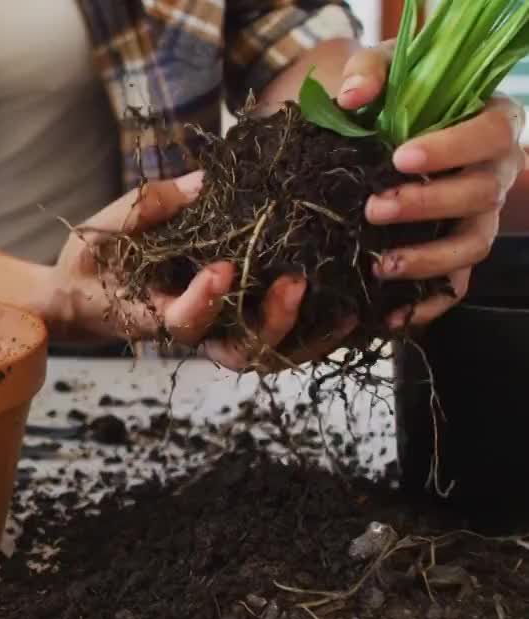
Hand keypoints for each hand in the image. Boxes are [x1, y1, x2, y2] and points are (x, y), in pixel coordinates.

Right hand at [42, 173, 349, 371]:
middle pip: (238, 351)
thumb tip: (204, 179)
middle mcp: (192, 332)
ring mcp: (216, 332)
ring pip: (267, 353)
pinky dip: (315, 332)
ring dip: (307, 334)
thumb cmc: (89, 264)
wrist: (82, 298)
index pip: (183, 321)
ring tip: (347, 309)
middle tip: (295, 283)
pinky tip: (351, 309)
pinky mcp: (235, 323)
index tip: (222, 268)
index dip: (205, 301)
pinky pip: (280, 340)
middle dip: (271, 322)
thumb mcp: (102, 230)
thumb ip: (147, 207)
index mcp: (154, 313)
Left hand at [338, 43, 527, 328]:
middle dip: (428, 205)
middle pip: (480, 195)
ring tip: (377, 264)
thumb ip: (369, 73)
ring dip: (427, 258)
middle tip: (374, 207)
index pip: (490, 134)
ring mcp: (479, 219)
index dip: (451, 148)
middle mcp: (497, 173)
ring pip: (471, 247)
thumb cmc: (394, 95)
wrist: (385, 131)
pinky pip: (453, 287)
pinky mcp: (457, 255)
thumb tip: (352, 96)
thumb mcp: (383, 70)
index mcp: (493, 123)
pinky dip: (425, 304)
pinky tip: (387, 317)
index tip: (401, 156)